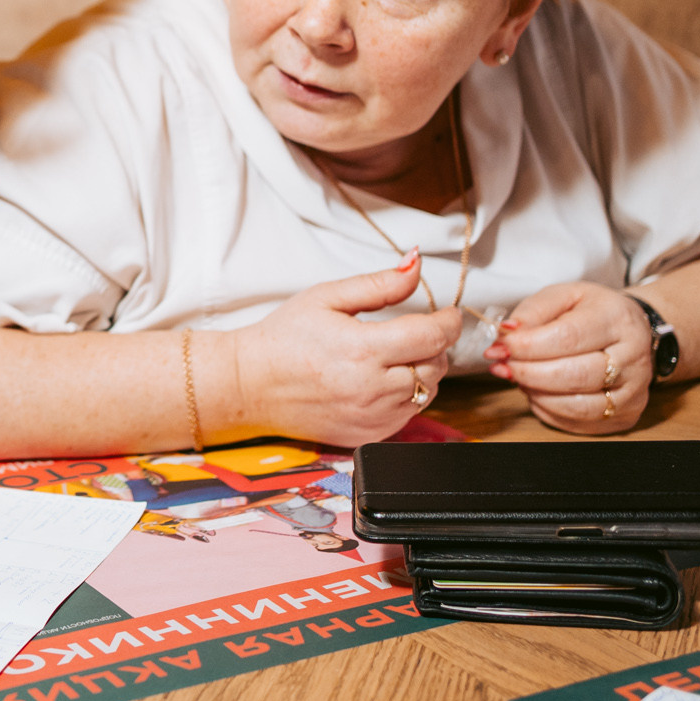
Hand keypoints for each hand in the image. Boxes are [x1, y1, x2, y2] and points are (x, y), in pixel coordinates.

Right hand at [234, 251, 468, 447]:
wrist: (251, 385)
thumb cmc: (283, 338)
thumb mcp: (327, 297)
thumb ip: (378, 284)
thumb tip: (415, 264)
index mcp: (362, 348)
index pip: (432, 337)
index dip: (448, 322)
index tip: (447, 314)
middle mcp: (371, 388)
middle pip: (436, 365)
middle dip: (434, 345)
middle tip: (414, 332)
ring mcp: (371, 417)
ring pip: (427, 393)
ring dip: (423, 371)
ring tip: (396, 357)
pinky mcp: (368, 435)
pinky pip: (408, 416)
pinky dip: (406, 397)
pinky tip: (382, 382)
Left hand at [487, 283, 652, 433]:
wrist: (631, 331)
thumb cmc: (591, 312)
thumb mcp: (562, 296)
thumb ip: (532, 312)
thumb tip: (506, 334)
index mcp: (617, 318)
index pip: (568, 337)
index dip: (527, 347)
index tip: (499, 348)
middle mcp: (633, 356)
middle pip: (574, 375)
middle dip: (528, 373)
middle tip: (502, 366)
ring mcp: (634, 390)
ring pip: (578, 406)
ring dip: (537, 395)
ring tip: (519, 378)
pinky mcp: (627, 415)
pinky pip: (579, 423)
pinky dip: (549, 410)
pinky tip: (537, 392)